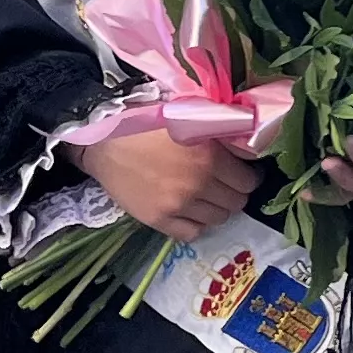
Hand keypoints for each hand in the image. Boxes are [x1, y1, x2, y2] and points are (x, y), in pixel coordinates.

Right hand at [80, 131, 259, 243]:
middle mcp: (198, 184)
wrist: (104, 141)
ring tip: (206, 196)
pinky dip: (196, 225)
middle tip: (225, 185)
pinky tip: (190, 212)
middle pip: (236, 203)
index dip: (248, 177)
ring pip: (218, 219)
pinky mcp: (158, 220)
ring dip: (217, 208)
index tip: (242, 173)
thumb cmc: (149, 122)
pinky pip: (191, 233)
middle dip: (235, 193)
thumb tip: (248, 150)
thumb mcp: (192, 118)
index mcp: (210, 157)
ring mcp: (177, 205)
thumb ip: (223, 134)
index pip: (248, 181)